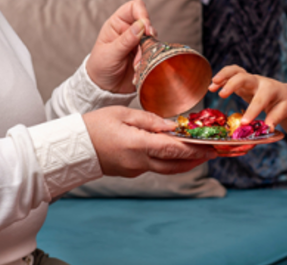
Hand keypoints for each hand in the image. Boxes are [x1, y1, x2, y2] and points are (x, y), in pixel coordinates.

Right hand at [83, 106, 217, 177]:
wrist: (73, 147)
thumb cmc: (95, 125)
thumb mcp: (122, 113)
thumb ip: (149, 120)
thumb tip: (171, 126)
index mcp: (137, 145)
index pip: (173, 149)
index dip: (194, 149)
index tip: (210, 147)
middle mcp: (138, 162)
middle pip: (174, 164)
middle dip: (196, 159)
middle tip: (213, 152)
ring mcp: (134, 170)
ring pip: (167, 169)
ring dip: (185, 163)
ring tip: (200, 154)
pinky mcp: (131, 172)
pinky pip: (155, 167)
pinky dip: (169, 161)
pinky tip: (176, 153)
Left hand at [87, 0, 156, 93]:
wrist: (104, 88)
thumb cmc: (100, 67)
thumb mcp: (110, 54)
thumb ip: (125, 40)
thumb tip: (141, 25)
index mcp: (117, 24)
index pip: (134, 7)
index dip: (142, 14)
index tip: (146, 28)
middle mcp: (129, 31)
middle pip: (147, 24)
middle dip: (147, 38)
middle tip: (145, 47)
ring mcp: (138, 43)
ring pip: (153, 41)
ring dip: (147, 52)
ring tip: (136, 64)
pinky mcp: (145, 55)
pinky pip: (154, 53)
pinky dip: (149, 61)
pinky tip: (140, 69)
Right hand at [209, 65, 286, 127]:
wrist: (283, 93)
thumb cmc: (283, 103)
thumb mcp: (283, 110)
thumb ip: (275, 118)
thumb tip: (268, 128)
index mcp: (270, 89)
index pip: (260, 99)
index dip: (252, 111)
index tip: (244, 123)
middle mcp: (258, 81)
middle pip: (244, 77)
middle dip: (232, 84)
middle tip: (222, 95)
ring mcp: (249, 79)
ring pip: (236, 70)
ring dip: (223, 75)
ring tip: (212, 84)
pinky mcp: (242, 81)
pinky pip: (230, 74)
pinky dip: (221, 78)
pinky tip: (211, 87)